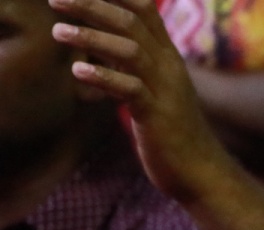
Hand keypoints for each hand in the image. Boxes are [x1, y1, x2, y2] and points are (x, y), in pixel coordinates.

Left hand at [49, 0, 232, 202]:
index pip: (144, 10)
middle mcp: (169, 68)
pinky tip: (79, 71)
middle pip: (131, 23)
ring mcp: (165, 91)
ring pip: (131, 51)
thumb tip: (100, 48)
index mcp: (167, 58)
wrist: (202, 173)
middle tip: (56, 0)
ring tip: (58, 32)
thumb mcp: (156, 91)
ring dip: (91, 38)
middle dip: (92, 6)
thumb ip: (133, 67)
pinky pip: (131, 89)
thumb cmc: (173, 133)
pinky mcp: (158, 116)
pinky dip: (104, 77)